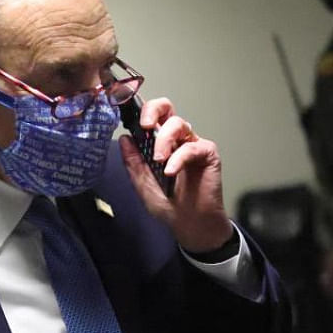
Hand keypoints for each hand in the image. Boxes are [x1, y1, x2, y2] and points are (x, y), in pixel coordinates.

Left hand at [120, 97, 232, 252]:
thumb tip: (124, 139)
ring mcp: (192, 145)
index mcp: (159, 143)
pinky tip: (170, 172)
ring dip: (164, 139)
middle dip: (153, 110)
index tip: (128, 118)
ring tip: (159, 159)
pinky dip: (179, 158)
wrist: (190, 224)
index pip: (151, 117)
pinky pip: (192, 147)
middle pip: (167, 109)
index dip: (141, 112)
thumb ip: (133, 162)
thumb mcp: (142, 184)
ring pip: (179, 123)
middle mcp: (176, 140)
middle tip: (145, 125)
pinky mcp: (208, 154)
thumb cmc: (169, 205)